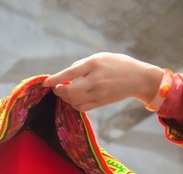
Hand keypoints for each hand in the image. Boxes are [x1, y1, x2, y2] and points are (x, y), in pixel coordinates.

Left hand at [43, 52, 163, 111]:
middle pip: (70, 91)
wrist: (137, 78)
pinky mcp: (101, 102)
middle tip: (56, 88)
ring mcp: (99, 93)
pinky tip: (74, 100)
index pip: (69, 73)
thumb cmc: (117, 64)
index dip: (55, 79)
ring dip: (66, 99)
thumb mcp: (100, 57)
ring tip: (65, 92)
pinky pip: (82, 108)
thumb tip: (67, 74)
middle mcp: (95, 79)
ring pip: (74, 101)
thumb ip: (82, 64)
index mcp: (94, 64)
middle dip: (59, 91)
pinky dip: (74, 105)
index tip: (45, 83)